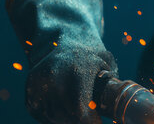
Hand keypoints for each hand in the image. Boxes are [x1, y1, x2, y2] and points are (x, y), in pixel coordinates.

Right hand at [8, 0, 117, 123]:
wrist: (61, 39)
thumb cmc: (90, 53)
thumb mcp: (106, 62)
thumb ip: (113, 82)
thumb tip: (123, 102)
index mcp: (77, 71)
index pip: (80, 109)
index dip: (90, 121)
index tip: (99, 123)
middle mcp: (54, 79)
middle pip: (67, 116)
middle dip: (81, 120)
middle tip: (92, 117)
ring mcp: (38, 86)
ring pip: (54, 117)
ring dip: (68, 118)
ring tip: (81, 109)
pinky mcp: (29, 93)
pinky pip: (42, 114)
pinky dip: (54, 116)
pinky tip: (66, 107)